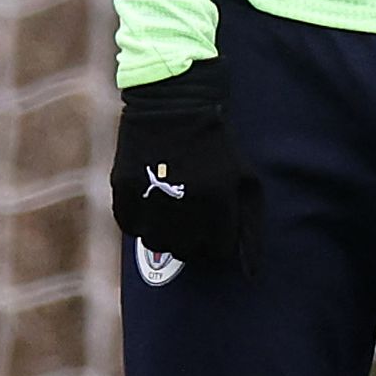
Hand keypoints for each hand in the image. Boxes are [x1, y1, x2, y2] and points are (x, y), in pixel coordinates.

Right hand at [110, 64, 261, 278]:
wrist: (173, 100)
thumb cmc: (217, 144)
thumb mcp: (244, 180)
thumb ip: (250, 228)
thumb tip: (252, 276)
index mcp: (217, 199)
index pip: (217, 250)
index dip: (217, 240)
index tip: (215, 225)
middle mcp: (183, 200)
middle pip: (186, 251)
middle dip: (193, 240)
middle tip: (193, 218)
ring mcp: (150, 194)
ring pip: (156, 243)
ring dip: (166, 233)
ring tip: (173, 211)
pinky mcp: (123, 186)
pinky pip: (130, 225)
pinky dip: (140, 220)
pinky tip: (152, 201)